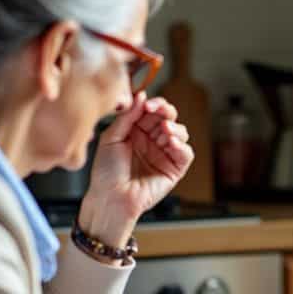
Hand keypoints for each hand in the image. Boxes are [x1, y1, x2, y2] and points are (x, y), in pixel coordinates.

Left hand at [78, 93, 193, 247]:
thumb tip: (141, 95)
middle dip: (165, 111)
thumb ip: (127, 116)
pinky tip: (171, 143)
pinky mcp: (174, 169)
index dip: (152, 104)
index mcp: (136, 131)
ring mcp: (164, 154)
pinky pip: (186, 153)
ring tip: (164, 130)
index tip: (147, 102)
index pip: (151, 111)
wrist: (110, 198)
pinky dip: (182, 146)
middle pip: (168, 117)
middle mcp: (152, 141)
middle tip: (157, 110)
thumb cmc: (106, 173)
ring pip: (180, 132)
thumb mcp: (111, 137)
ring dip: (174, 127)